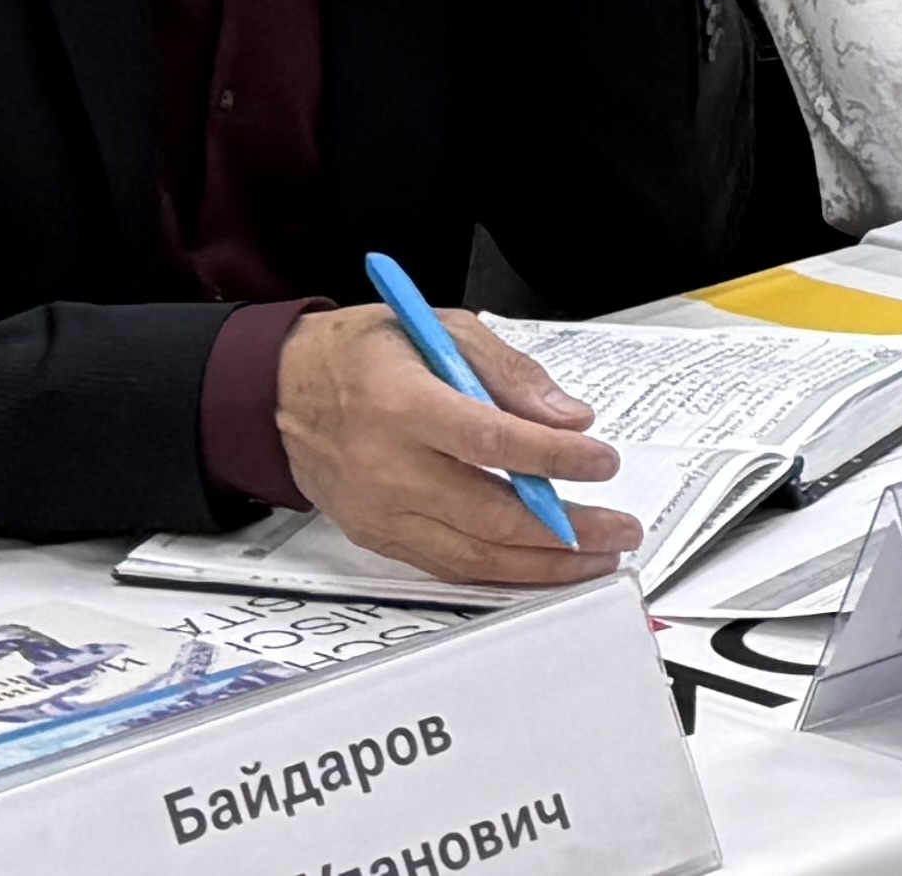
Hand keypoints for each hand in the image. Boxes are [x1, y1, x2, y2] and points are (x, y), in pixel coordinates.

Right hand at [275, 303, 634, 592]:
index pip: (491, 442)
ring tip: (596, 557)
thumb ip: (510, 373)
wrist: (282, 393)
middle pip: (489, 514)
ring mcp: (380, 512)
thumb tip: (570, 419)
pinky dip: (499, 573)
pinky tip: (541, 568)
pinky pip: (446, 566)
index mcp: (404, 406)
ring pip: (472, 555)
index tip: (602, 461)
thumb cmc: (365, 354)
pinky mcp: (377, 537)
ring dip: (542, 565)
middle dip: (565, 529)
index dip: (553, 457)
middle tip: (619, 529)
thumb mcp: (441, 328)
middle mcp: (388, 468)